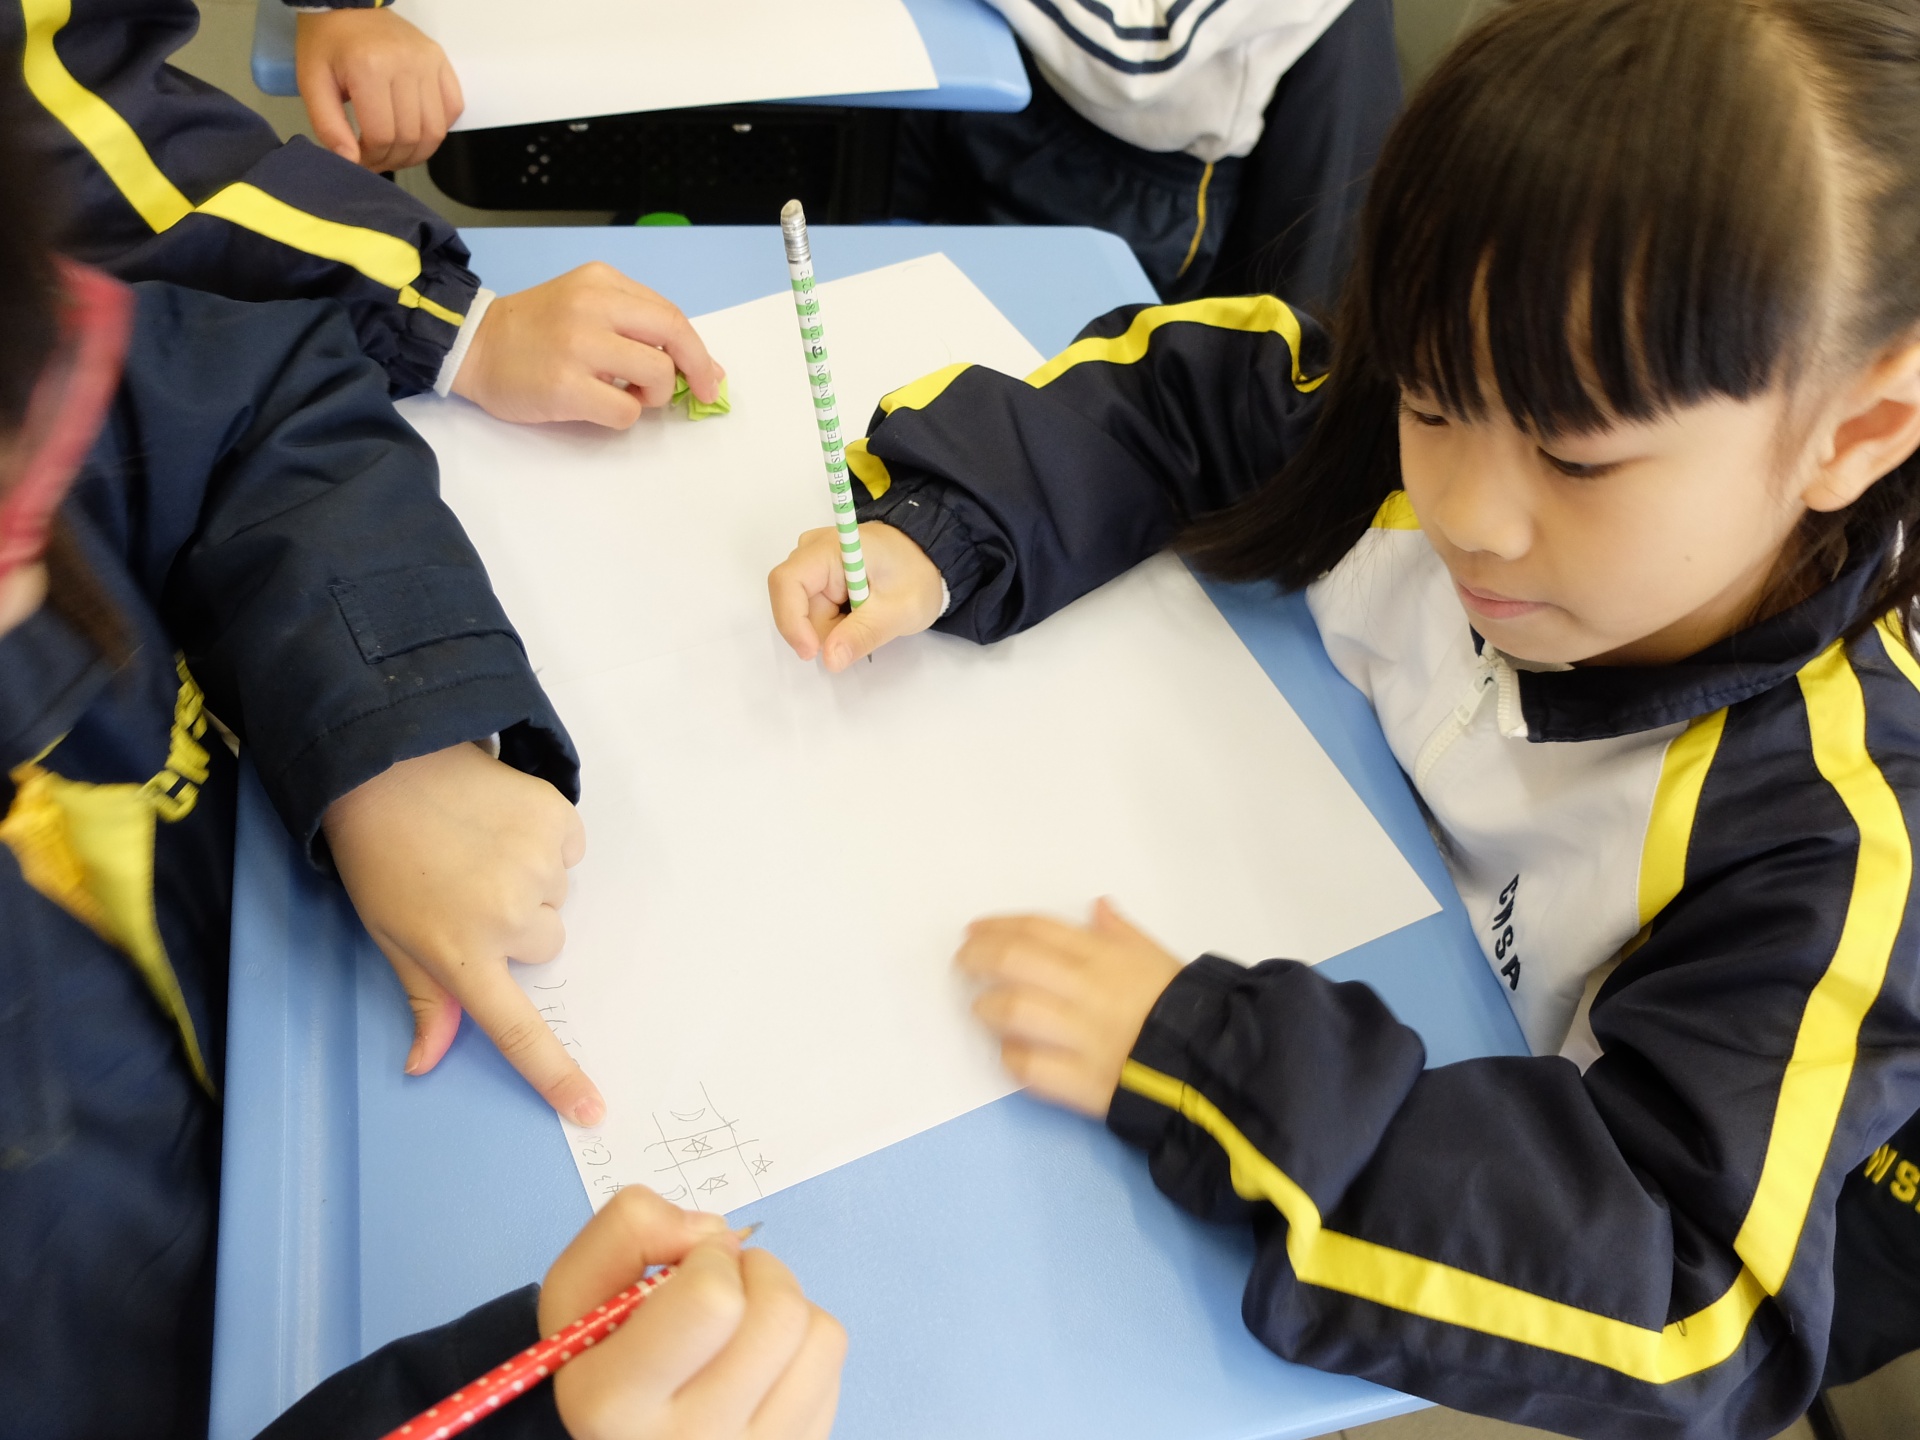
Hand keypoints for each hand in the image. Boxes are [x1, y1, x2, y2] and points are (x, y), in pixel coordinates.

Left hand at [295, 8, 462, 170]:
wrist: (347, 6)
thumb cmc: (327, 44)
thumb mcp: (312, 82)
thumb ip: (328, 126)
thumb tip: (351, 163)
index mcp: (370, 68)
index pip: (382, 135)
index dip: (371, 158)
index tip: (359, 159)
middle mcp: (406, 64)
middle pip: (411, 137)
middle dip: (393, 158)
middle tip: (376, 159)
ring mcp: (428, 62)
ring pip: (435, 130)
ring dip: (417, 152)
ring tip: (396, 151)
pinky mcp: (441, 61)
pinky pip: (452, 109)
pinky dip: (437, 129)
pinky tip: (416, 129)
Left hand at [321, 741, 601, 1123]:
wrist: (387, 765)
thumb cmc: (381, 857)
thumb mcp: (390, 934)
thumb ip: (424, 997)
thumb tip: (425, 1061)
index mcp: (461, 953)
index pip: (516, 1031)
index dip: (555, 1074)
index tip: (592, 1109)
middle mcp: (507, 917)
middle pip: (543, 945)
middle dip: (516, 926)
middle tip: (470, 890)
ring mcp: (537, 867)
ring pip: (556, 897)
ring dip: (529, 880)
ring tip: (481, 848)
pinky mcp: (556, 821)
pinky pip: (570, 851)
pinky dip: (545, 841)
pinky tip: (503, 823)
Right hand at [452, 264, 723, 428]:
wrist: (474, 345)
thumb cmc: (535, 331)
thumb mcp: (585, 305)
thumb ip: (638, 325)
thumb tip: (705, 366)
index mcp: (601, 281)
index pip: (670, 314)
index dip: (697, 351)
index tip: (709, 376)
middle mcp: (592, 305)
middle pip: (673, 336)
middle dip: (694, 370)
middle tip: (691, 394)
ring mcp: (578, 344)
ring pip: (657, 374)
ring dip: (654, 396)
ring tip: (628, 395)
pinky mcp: (564, 385)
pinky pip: (626, 411)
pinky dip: (624, 417)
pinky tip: (599, 406)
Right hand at [543, 1188, 845, 1439]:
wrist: (625, 1436)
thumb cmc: (600, 1355)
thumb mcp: (576, 1289)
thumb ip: (627, 1230)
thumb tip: (716, 1232)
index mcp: (616, 1402)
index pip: (712, 1300)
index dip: (709, 1258)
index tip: (686, 1268)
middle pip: (779, 1314)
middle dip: (756, 1271)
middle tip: (721, 1284)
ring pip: (821, 1337)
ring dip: (785, 1303)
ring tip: (741, 1320)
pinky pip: (832, 1369)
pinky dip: (803, 1343)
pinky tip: (759, 1360)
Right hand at [767, 522, 943, 670]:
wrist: (928, 560)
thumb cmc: (918, 576)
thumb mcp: (900, 611)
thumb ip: (863, 634)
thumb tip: (830, 660)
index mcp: (830, 548)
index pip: (787, 582)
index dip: (792, 621)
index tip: (812, 652)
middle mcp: (812, 550)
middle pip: (796, 604)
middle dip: (825, 628)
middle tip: (865, 626)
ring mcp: (812, 563)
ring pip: (805, 613)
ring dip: (834, 626)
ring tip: (868, 614)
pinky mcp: (817, 576)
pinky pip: (813, 611)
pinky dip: (836, 621)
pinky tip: (859, 612)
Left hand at [957, 899, 1182, 1115]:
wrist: (1211, 1064)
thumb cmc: (1182, 1007)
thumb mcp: (1158, 958)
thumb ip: (1122, 933)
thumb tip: (1097, 907)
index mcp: (1105, 957)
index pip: (1038, 930)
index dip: (998, 926)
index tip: (974, 931)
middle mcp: (1087, 991)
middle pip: (1015, 962)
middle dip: (978, 958)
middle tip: (963, 963)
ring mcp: (1082, 1037)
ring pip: (1014, 1011)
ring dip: (988, 1008)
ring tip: (982, 1009)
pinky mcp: (1082, 1081)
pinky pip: (1030, 1067)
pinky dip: (1013, 1058)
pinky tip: (1010, 1053)